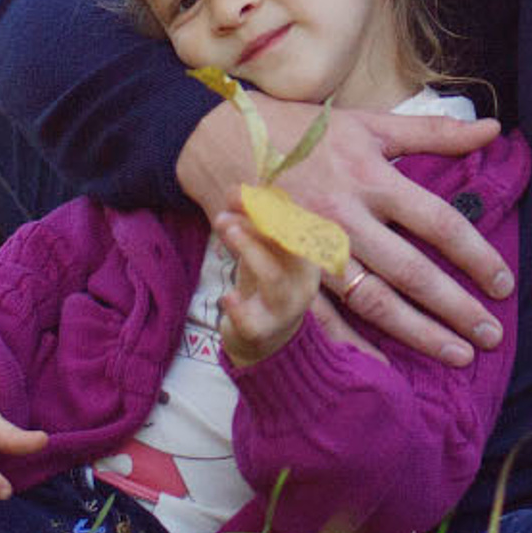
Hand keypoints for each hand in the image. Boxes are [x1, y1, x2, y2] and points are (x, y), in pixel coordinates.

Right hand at [177, 98, 507, 367]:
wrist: (219, 139)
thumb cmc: (302, 131)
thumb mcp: (369, 123)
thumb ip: (433, 133)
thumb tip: (492, 128)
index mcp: (372, 178)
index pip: (439, 223)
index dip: (476, 256)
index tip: (503, 284)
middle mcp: (346, 217)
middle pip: (412, 271)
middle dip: (456, 307)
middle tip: (491, 335)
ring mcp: (313, 250)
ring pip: (373, 300)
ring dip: (417, 332)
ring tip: (456, 355)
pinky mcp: (283, 270)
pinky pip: (321, 317)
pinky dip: (351, 346)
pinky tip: (383, 368)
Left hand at [210, 200, 336, 367]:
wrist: (267, 342)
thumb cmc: (265, 286)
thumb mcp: (260, 251)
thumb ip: (249, 224)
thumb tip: (234, 191)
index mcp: (307, 257)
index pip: (295, 225)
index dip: (267, 206)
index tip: (236, 193)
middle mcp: (303, 281)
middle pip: (287, 247)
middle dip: (255, 226)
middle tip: (224, 216)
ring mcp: (285, 309)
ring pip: (274, 278)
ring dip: (250, 252)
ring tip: (226, 235)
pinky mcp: (263, 331)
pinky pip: (253, 320)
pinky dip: (238, 307)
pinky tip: (227, 297)